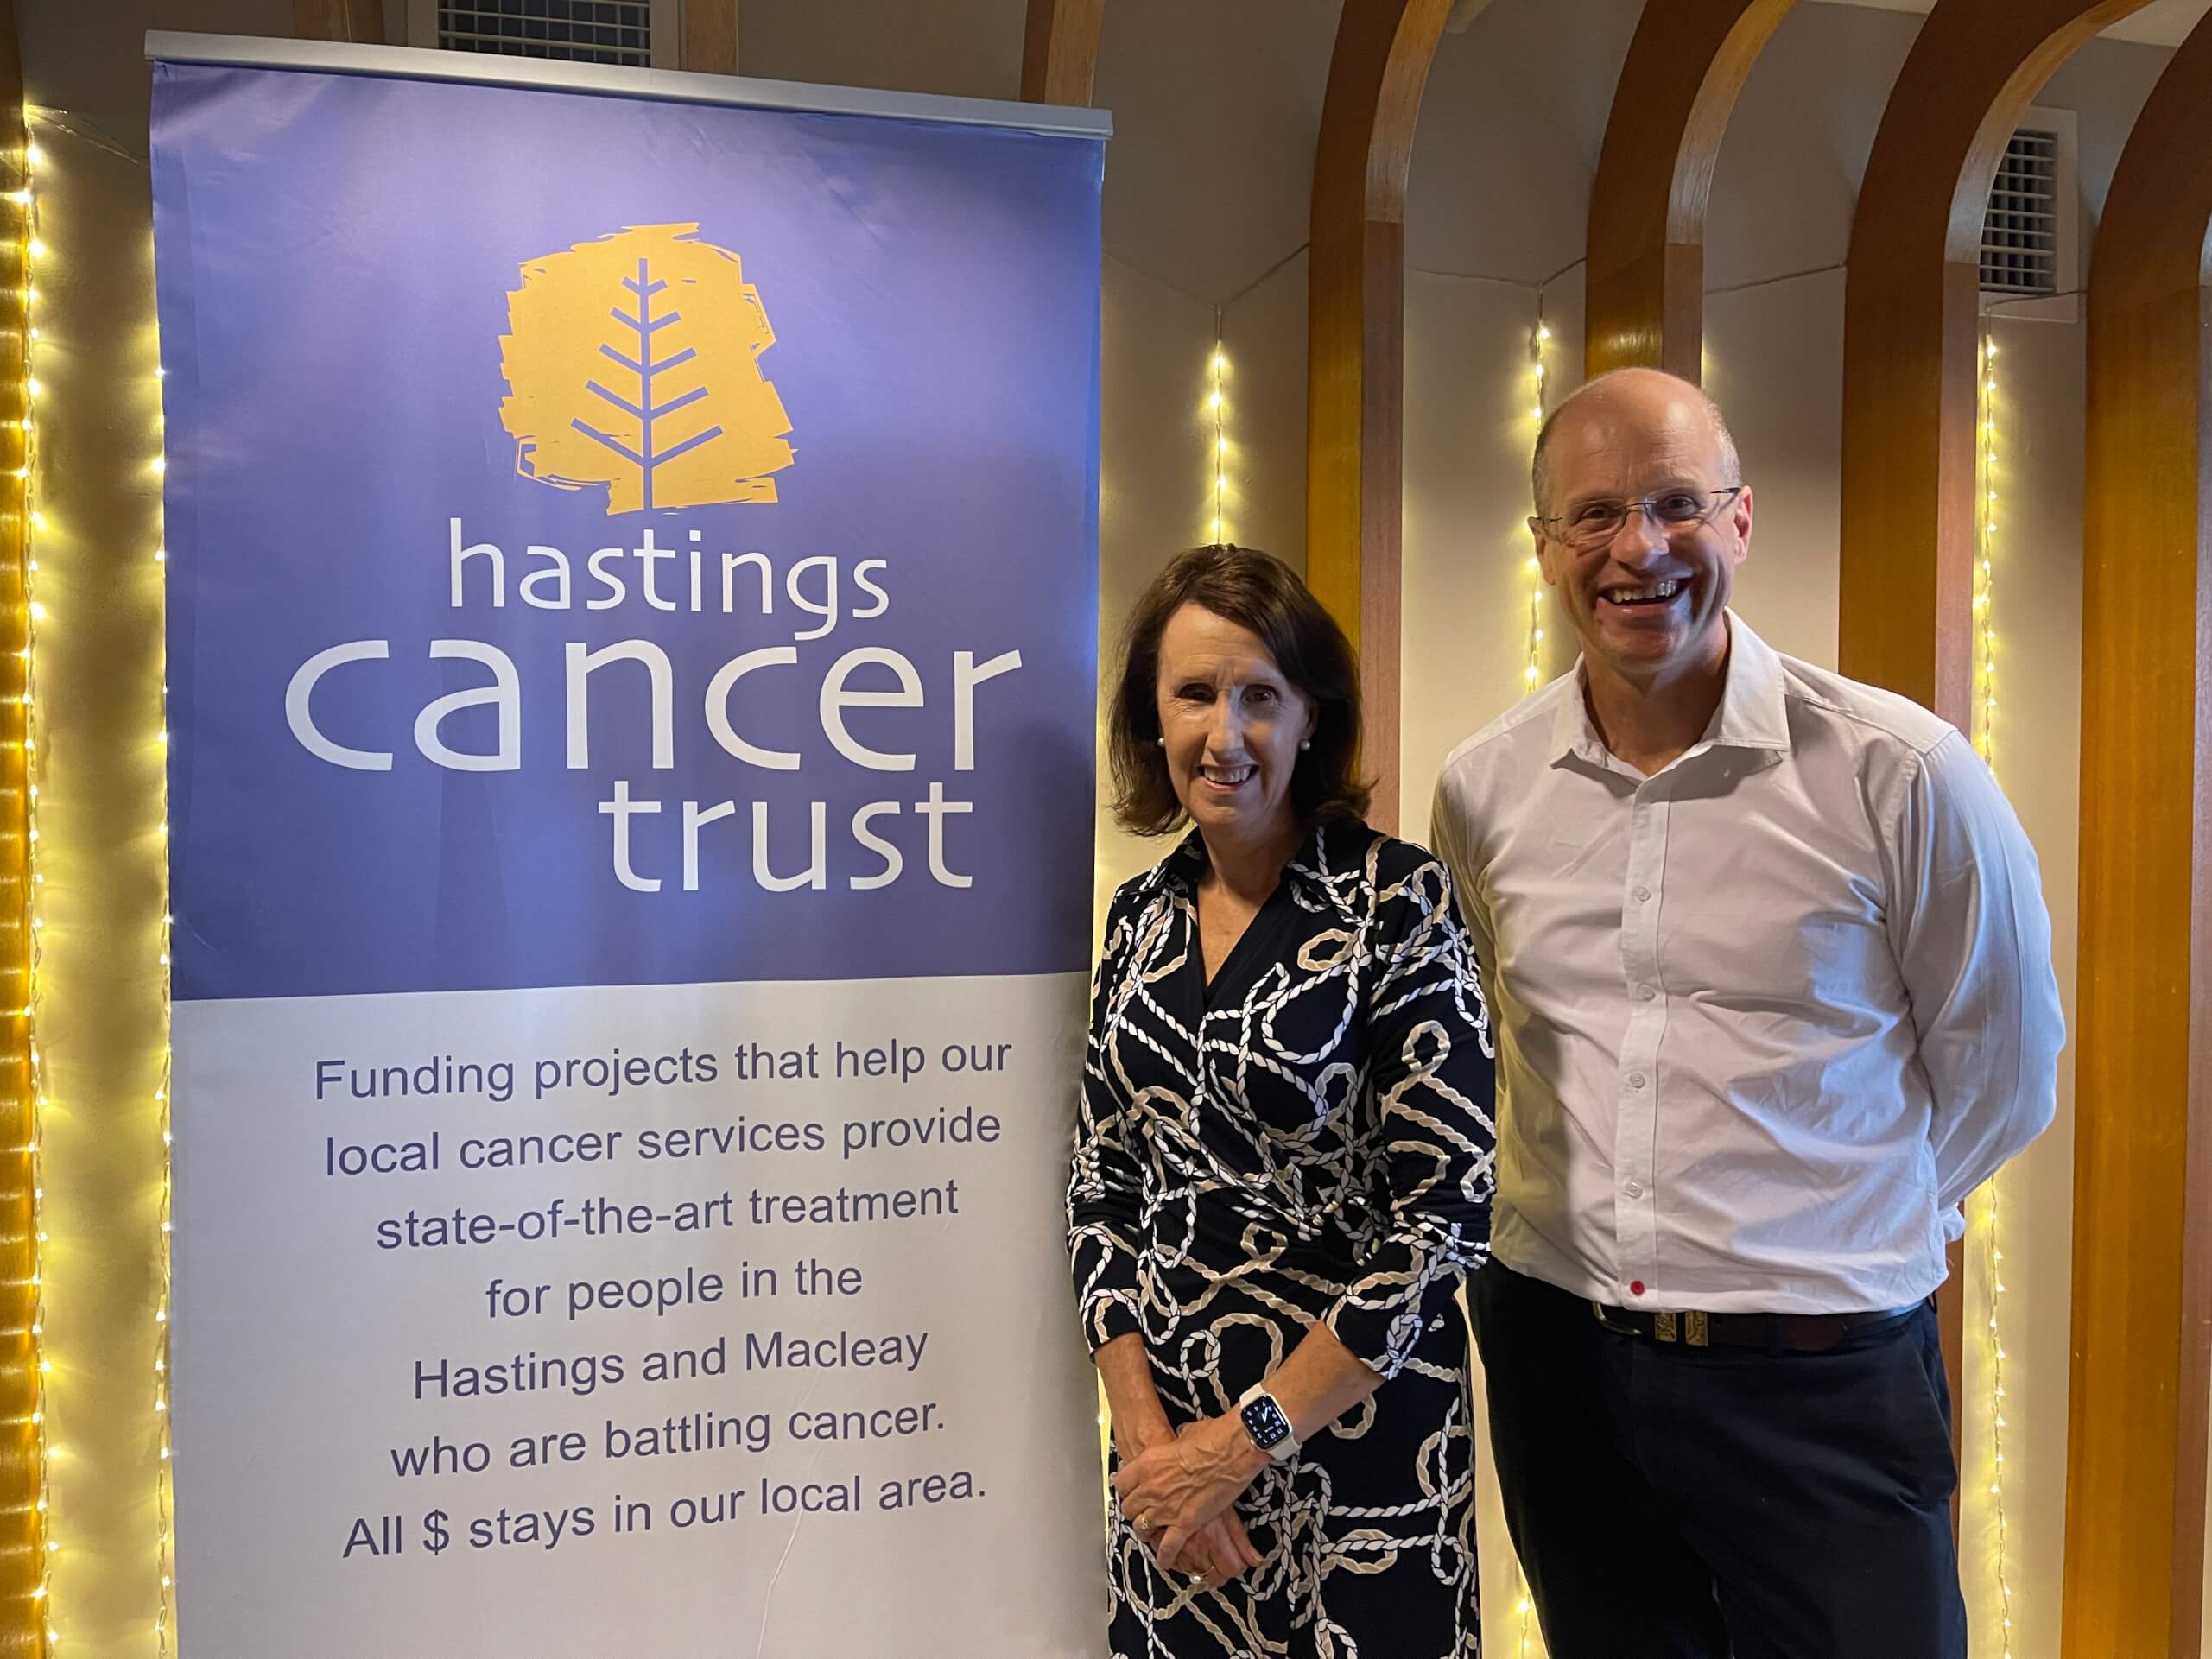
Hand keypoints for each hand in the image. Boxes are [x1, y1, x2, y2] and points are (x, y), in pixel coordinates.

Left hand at [1113, 1413, 1268, 1573]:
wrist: (1231, 1450)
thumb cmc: (1211, 1438)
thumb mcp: (1182, 1436)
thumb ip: (1173, 1448)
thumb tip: (1179, 1444)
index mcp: (1147, 1464)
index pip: (1122, 1484)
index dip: (1127, 1490)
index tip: (1132, 1493)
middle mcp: (1151, 1488)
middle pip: (1129, 1508)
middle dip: (1135, 1511)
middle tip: (1143, 1512)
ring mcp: (1166, 1508)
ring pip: (1142, 1528)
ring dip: (1147, 1531)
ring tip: (1152, 1533)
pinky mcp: (1185, 1523)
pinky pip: (1168, 1547)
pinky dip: (1165, 1556)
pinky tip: (1165, 1560)